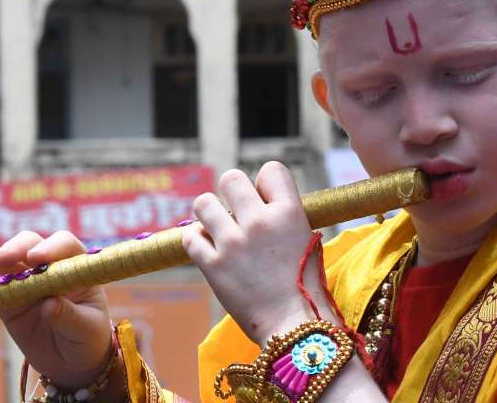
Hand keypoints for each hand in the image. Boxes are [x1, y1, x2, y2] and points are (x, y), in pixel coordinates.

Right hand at [0, 231, 113, 389]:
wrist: (72, 362)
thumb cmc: (88, 339)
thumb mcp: (86, 329)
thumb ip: (69, 316)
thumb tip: (49, 305)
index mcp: (75, 268)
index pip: (64, 246)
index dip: (50, 247)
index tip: (36, 259)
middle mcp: (49, 268)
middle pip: (31, 246)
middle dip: (16, 248)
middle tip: (3, 259)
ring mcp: (26, 282)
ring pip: (8, 262)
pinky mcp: (8, 300)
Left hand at [182, 161, 336, 344]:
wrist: (294, 327)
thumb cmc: (305, 286)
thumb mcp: (306, 240)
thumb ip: (285, 216)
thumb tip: (263, 200)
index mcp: (289, 213)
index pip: (271, 170)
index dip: (264, 184)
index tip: (263, 201)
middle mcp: (260, 222)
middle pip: (231, 178)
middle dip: (232, 193)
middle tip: (235, 213)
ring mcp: (234, 243)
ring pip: (204, 203)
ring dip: (208, 214)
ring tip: (216, 228)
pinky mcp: (213, 266)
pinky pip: (190, 237)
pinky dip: (196, 241)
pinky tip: (208, 249)